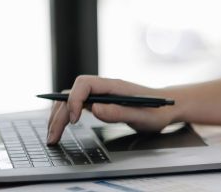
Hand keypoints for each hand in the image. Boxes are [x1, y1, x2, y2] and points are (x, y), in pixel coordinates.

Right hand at [47, 75, 177, 144]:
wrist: (168, 108)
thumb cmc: (159, 111)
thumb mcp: (143, 116)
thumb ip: (120, 112)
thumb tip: (95, 109)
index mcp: (114, 86)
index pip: (84, 84)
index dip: (74, 100)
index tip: (74, 120)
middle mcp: (105, 88)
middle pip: (72, 94)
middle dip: (59, 114)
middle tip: (53, 137)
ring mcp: (101, 95)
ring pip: (71, 100)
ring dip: (58, 116)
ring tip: (52, 136)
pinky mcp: (100, 103)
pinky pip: (77, 106)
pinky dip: (66, 116)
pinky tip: (61, 128)